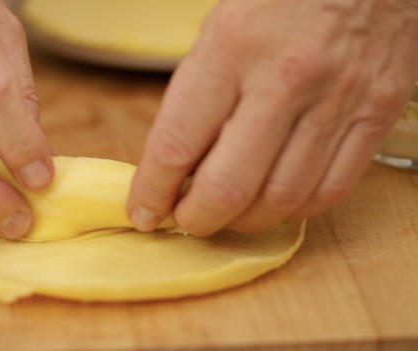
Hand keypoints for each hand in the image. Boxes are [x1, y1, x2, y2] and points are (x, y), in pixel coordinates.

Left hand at [128, 0, 417, 234]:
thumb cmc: (281, 0)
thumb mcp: (219, 31)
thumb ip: (196, 98)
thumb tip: (174, 166)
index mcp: (232, 47)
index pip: (177, 143)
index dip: (153, 191)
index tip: (144, 211)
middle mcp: (285, 78)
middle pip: (229, 186)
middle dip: (197, 219)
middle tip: (185, 221)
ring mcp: (337, 99)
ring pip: (281, 199)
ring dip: (243, 221)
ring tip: (226, 214)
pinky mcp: (376, 114)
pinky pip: (330, 190)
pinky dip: (294, 210)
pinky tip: (274, 201)